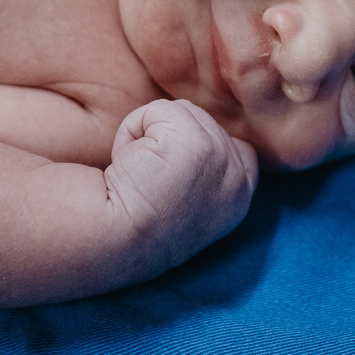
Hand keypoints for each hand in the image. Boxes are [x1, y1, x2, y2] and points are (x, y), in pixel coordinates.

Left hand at [105, 99, 257, 264]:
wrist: (114, 244)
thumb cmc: (137, 227)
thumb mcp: (190, 204)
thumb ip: (206, 169)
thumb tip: (192, 130)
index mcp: (239, 199)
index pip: (240, 150)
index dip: (202, 148)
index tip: (173, 174)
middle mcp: (237, 177)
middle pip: (203, 122)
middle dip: (169, 141)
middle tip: (149, 182)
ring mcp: (219, 156)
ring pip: (180, 112)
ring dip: (149, 135)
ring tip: (139, 173)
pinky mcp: (193, 141)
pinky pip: (156, 111)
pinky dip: (132, 130)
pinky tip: (126, 162)